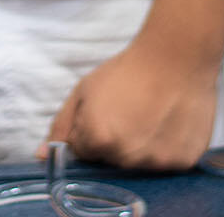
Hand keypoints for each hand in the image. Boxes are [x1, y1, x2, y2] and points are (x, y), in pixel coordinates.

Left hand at [44, 36, 219, 170]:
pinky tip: (169, 125)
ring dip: (141, 149)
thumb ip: (61, 126)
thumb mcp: (84, 91)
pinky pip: (166, 166)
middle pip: (111, 163)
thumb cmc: (127, 71)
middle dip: (115, 143)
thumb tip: (41, 157)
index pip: (83, 153)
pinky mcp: (183, 162)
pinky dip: (165, 150)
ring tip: (151, 118)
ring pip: (139, 167)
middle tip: (130, 114)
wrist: (178, 56)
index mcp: (97, 138)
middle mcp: (127, 156)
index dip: (91, 132)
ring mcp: (157, 162)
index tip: (107, 114)